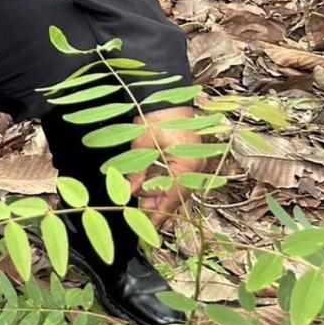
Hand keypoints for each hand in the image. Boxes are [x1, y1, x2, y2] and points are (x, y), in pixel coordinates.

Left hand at [127, 106, 205, 229]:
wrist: (165, 95)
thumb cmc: (155, 117)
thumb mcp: (142, 146)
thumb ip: (136, 172)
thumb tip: (128, 193)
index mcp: (188, 165)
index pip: (173, 199)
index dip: (159, 215)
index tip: (147, 228)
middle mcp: (196, 167)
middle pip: (176, 195)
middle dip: (157, 205)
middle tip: (138, 214)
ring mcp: (195, 161)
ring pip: (176, 187)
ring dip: (157, 193)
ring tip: (139, 197)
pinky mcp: (189, 156)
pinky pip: (177, 176)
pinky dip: (161, 182)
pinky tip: (147, 185)